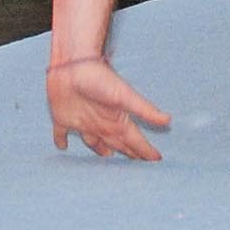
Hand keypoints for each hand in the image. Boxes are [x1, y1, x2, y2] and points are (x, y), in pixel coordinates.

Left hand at [47, 55, 168, 160]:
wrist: (72, 63)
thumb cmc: (99, 77)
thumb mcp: (124, 95)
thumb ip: (144, 110)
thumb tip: (168, 120)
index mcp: (117, 121)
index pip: (135, 141)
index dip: (145, 151)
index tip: (157, 161)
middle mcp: (101, 124)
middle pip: (117, 143)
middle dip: (127, 153)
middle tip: (136, 166)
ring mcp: (83, 121)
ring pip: (93, 142)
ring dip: (99, 150)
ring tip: (107, 157)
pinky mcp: (63, 117)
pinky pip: (61, 133)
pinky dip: (61, 140)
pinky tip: (62, 146)